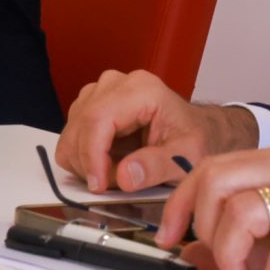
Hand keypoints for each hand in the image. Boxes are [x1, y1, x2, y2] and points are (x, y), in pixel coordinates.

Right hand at [55, 69, 258, 192]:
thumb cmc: (195, 138)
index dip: (92, 155)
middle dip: (88, 162)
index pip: (99, 118)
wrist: (198, 129)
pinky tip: (105, 164)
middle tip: (109, 185)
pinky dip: (82, 156)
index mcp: (142, 89)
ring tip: (112, 174)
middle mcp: (118, 84)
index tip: (98, 184)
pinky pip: (72, 133)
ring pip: (72, 130)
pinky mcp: (92, 104)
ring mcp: (102, 91)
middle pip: (80, 124)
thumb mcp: (187, 156)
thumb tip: (124, 176)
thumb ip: (157, 166)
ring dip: (84, 160)